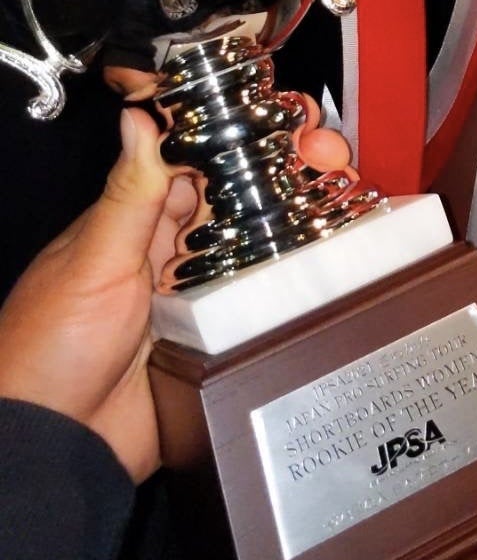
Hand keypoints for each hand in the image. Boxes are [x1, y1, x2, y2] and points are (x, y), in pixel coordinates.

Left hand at [0, 97, 355, 483]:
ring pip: (265, 249)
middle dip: (291, 169)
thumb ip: (128, 194)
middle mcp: (176, 255)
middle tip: (330, 153)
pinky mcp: (223, 345)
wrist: (56, 444)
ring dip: (305, 222)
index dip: (246, 132)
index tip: (289, 115)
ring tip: (345, 195)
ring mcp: (203, 300)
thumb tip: (138, 117)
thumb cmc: (48, 349)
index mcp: (140, 222)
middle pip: (245, 199)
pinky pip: (268, 309)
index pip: (202, 158)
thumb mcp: (94, 261)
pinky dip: (301, 287)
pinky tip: (337, 265)